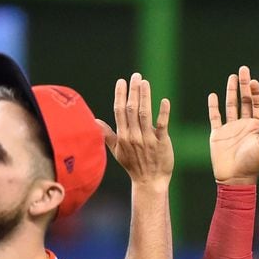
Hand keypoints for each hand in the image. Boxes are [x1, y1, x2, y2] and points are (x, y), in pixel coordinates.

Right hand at [95, 72, 172, 190]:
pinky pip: (162, 126)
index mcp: (123, 136)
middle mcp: (134, 136)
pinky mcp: (162, 143)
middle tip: (136, 75)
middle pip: (132, 109)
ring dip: (145, 97)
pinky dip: (163, 113)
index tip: (121, 81)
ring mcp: (148, 139)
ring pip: (145, 114)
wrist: (149, 182)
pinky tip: (164, 101)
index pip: (119, 111)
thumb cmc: (133, 166)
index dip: (120, 95)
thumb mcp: (117, 151)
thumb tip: (94, 122)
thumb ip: (107, 134)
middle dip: (133, 91)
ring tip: (145, 82)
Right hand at [207, 65, 258, 184]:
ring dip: (231, 91)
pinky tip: (213, 95)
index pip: (258, 103)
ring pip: (231, 105)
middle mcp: (245, 125)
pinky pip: (215, 117)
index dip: (256, 91)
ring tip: (231, 76)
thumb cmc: (253, 163)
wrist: (235, 178)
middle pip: (245, 100)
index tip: (252, 81)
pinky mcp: (218, 134)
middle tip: (243, 69)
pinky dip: (213, 106)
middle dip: (244, 85)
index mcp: (258, 126)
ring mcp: (231, 128)